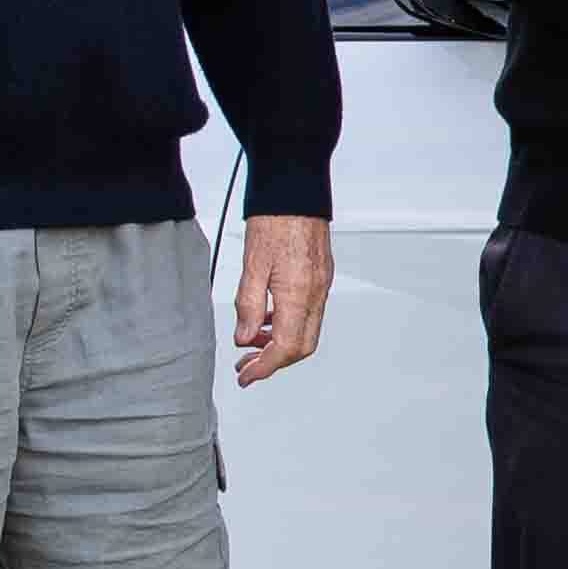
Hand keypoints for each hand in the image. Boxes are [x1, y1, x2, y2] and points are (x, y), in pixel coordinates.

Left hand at [231, 212, 333, 383]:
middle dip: (273, 362)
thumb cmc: (274, 221)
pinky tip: (267, 320)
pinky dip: (287, 326)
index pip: (286, 347)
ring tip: (250, 344)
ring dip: (279, 344)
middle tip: (246, 366)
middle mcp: (316, 294)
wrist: (295, 192)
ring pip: (306, 332)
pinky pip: (308, 314)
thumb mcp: (251, 266)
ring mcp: (321, 286)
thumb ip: (249, 306)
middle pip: (302, 347)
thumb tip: (245, 338)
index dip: (264, 367)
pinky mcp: (320, 278)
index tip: (245, 375)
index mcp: (299, 293)